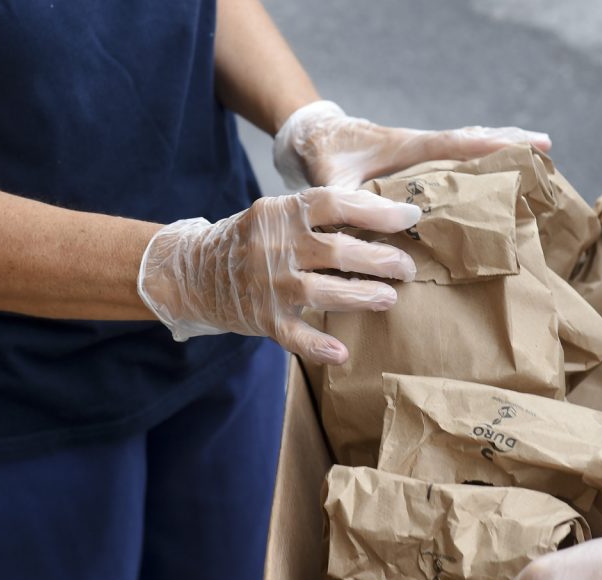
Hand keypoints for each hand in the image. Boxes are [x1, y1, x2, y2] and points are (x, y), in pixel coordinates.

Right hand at [137, 187, 419, 363]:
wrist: (191, 271)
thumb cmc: (251, 240)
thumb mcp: (278, 215)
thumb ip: (318, 217)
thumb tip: (381, 217)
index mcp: (283, 213)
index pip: (336, 203)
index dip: (376, 210)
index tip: (410, 216)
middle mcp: (276, 246)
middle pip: (337, 250)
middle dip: (380, 258)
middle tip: (408, 267)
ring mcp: (269, 284)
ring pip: (323, 291)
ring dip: (362, 295)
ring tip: (389, 298)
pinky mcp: (263, 318)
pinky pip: (294, 335)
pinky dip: (317, 347)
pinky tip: (341, 354)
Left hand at [273, 100, 551, 189]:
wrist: (314, 138)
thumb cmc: (323, 158)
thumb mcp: (331, 184)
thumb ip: (348, 203)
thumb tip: (368, 227)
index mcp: (405, 147)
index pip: (452, 144)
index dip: (484, 147)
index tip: (518, 145)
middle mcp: (420, 145)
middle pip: (472, 138)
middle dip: (508, 140)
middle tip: (547, 144)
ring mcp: (422, 151)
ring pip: (469, 144)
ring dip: (502, 145)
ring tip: (538, 150)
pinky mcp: (420, 161)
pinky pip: (458, 154)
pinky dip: (483, 156)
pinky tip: (502, 169)